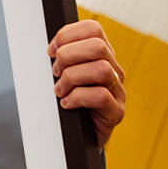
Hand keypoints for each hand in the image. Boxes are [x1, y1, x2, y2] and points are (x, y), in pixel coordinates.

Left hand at [48, 19, 125, 147]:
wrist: (78, 139)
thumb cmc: (69, 104)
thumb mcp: (63, 76)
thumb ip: (61, 59)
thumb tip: (49, 49)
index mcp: (102, 56)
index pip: (92, 29)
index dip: (67, 35)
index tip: (51, 51)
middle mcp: (114, 70)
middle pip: (97, 46)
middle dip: (68, 56)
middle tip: (55, 72)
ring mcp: (118, 91)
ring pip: (101, 69)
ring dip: (72, 78)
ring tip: (60, 90)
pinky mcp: (116, 112)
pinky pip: (101, 96)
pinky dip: (77, 98)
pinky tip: (66, 104)